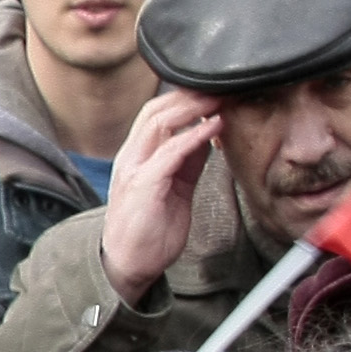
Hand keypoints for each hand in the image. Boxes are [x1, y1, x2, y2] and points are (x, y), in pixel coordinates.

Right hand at [100, 88, 224, 304]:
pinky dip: (193, 137)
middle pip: (156, 111)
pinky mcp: (143, 186)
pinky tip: (213, 128)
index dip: (184, 98)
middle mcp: (131, 158)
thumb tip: (208, 136)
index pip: (156, 114)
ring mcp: (134, 170)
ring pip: (159, 124)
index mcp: (137, 157)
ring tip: (219, 99)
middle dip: (189, 95)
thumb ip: (188, 161)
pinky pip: (170, 153)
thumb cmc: (150, 230)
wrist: (129, 264)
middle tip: (220, 87)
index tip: (214, 89)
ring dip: (193, 109)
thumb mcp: (175, 188)